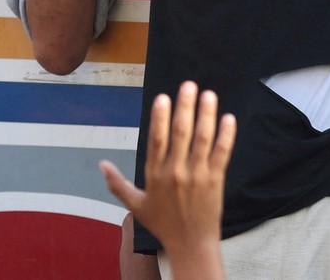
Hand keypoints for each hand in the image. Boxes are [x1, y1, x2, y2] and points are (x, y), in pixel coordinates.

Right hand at [101, 82, 235, 264]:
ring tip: (208, 95)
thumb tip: (100, 164)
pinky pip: (222, 154)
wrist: (191, 244)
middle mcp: (175, 173)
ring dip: (206, 116)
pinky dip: (226, 136)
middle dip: (185, 107)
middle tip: (188, 85)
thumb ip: (117, 184)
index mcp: (155, 175)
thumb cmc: (163, 225)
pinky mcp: (215, 180)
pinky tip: (228, 118)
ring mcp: (197, 176)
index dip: (159, 118)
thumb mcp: (136, 205)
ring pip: (202, 140)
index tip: (162, 97)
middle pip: (180, 134)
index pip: (156, 141)